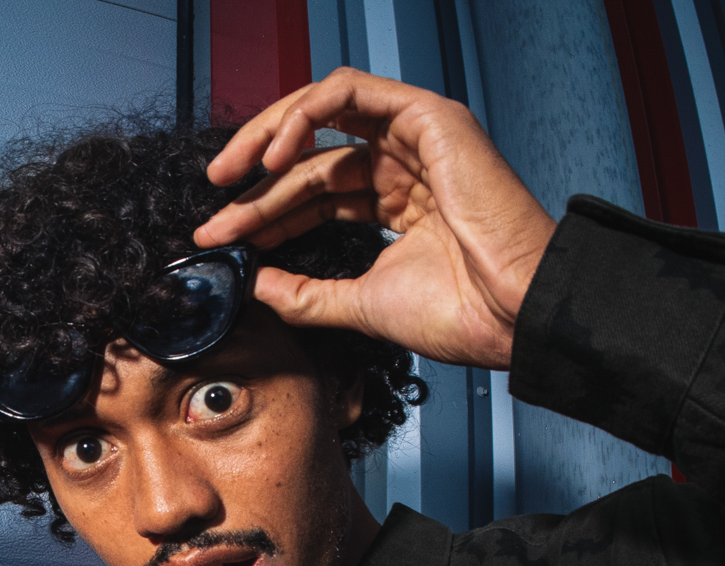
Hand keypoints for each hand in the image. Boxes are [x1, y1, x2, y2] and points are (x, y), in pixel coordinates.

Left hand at [194, 68, 557, 370]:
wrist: (510, 314)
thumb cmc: (460, 314)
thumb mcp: (360, 304)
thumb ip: (306, 294)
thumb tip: (256, 286)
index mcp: (397, 202)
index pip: (315, 194)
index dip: (265, 212)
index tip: (223, 237)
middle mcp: (405, 164)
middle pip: (313, 155)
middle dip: (255, 181)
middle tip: (214, 211)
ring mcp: (417, 136)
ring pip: (324, 111)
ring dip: (269, 138)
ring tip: (230, 175)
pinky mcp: (427, 117)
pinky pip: (349, 93)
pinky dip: (304, 115)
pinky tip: (273, 156)